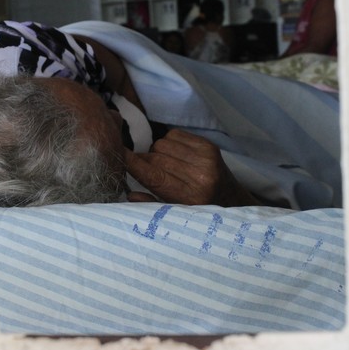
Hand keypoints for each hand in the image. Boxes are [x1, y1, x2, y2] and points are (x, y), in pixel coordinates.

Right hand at [124, 129, 257, 206]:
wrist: (231, 200)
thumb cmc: (197, 210)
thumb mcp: (174, 214)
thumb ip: (150, 204)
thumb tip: (128, 193)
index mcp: (190, 197)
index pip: (154, 176)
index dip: (133, 164)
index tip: (118, 155)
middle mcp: (200, 176)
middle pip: (155, 157)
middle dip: (145, 161)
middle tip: (146, 170)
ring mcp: (207, 158)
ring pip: (162, 144)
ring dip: (157, 152)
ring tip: (164, 165)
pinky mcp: (209, 145)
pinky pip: (174, 135)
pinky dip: (168, 143)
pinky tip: (175, 155)